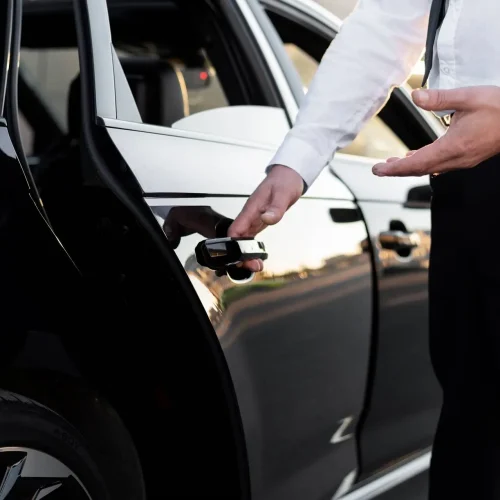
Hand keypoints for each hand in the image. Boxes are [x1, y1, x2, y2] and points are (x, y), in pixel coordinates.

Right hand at [228, 165, 303, 271]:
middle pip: (238, 238)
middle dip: (241, 254)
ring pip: (244, 239)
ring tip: (255, 266)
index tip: (236, 256)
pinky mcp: (259, 221)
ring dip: (246, 254)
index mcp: (251, 208)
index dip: (233, 243)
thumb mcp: (283, 194)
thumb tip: (268, 218)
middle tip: (251, 266)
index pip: (236, 228)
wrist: (288, 175)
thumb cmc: (284, 181)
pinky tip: (256, 257)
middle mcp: (250, 215)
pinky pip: (252, 237)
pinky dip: (252, 249)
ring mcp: (254, 219)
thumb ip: (275, 209)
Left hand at [372, 86, 499, 176]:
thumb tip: (416, 96)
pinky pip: (440, 164)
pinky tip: (419, 156)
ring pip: (430, 168)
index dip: (394, 169)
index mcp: (453, 147)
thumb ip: (439, 98)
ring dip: (410, 167)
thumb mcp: (469, 97)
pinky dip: (425, 162)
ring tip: (394, 163)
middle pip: (419, 170)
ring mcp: (462, 160)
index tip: (378, 170)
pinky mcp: (467, 157)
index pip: (415, 164)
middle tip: (380, 169)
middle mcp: (456, 158)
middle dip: (397, 170)